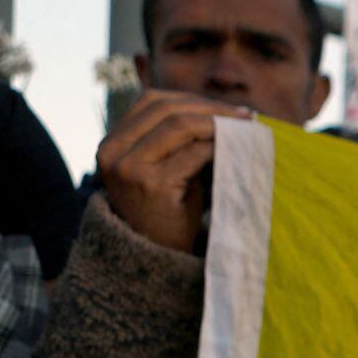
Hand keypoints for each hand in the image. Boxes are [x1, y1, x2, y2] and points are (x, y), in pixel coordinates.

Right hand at [95, 90, 250, 252]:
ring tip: (245, 128)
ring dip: (218, 123)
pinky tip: (238, 150)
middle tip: (245, 115)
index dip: (191, 99)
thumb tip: (223, 110)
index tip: (226, 107)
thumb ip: (177, 139)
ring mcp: (129, 168)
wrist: (157, 258)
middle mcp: (113, 152)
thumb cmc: (170, 211)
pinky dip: (219, 146)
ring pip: (180, 126)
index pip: (151, 101)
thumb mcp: (165, 167)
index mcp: (112, 143)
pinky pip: (194, 153)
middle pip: (166, 109)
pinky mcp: (152, 184)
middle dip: (210, 108)